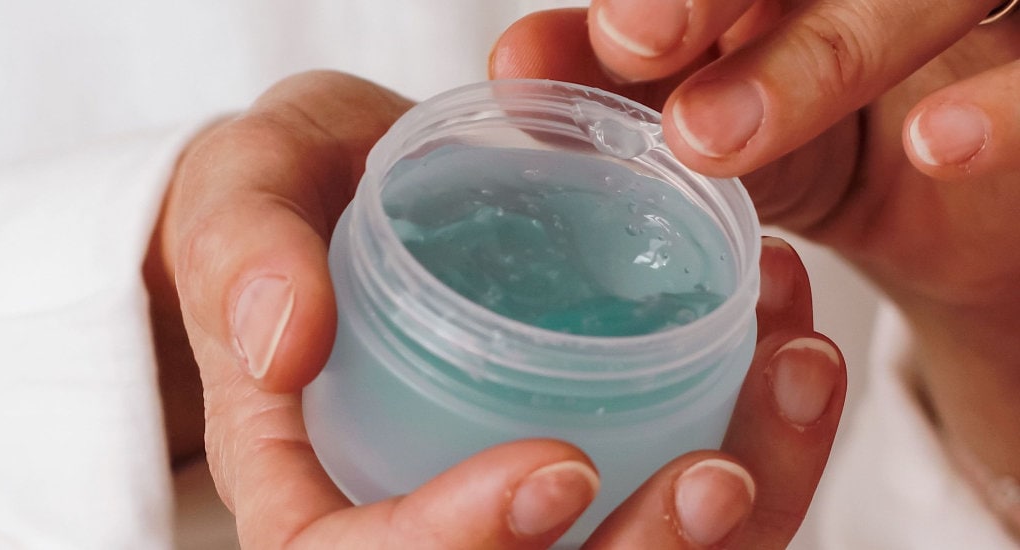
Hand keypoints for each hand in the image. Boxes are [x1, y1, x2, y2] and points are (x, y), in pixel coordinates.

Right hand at [148, 70, 845, 547]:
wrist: (345, 183)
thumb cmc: (282, 196)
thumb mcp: (240, 192)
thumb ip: (243, 254)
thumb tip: (282, 342)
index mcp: (304, 486)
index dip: (461, 546)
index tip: (560, 466)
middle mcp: (413, 521)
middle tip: (719, 472)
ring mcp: (508, 503)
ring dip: (738, 511)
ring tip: (792, 376)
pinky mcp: (584, 465)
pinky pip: (680, 501)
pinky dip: (761, 443)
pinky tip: (789, 345)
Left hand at [492, 5, 1019, 481]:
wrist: (969, 207)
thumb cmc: (830, 135)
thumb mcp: (721, 121)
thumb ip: (631, 88)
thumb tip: (511, 68)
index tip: (586, 36)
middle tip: (632, 41)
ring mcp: (968, 3)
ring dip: (818, 55)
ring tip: (716, 139)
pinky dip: (1004, 105)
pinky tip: (937, 145)